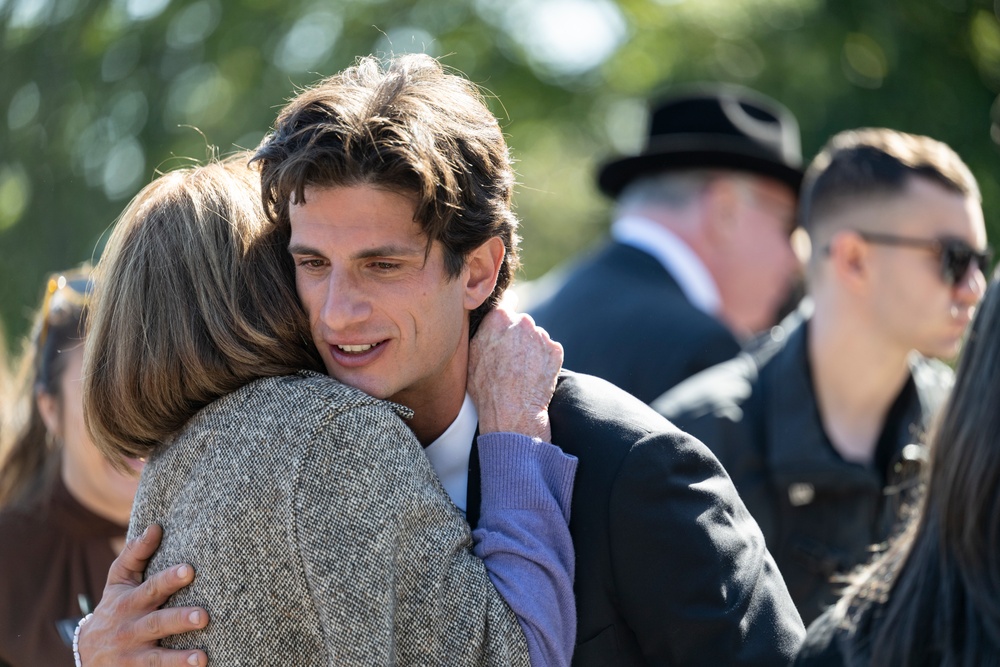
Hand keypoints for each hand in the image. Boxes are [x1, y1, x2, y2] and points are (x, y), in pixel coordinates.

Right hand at [78, 524, 209, 665]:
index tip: (190, 570)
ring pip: (157, 658)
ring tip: (202, 658)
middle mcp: (131, 629)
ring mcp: (133, 655)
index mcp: (130, 602)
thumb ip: (136, 554)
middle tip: (204, 616)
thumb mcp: (119, 581)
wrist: (88, 652)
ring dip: (179, 659)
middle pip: (157, 624)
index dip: (169, 578)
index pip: (151, 587)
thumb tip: (156, 526)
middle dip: (179, 619)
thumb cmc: (115, 607)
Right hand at [469, 305, 562, 441]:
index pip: (505, 305)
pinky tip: (534, 376)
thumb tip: (488, 321)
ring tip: (522, 372)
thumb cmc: (486, 387)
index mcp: (498, 317)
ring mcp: (541, 335)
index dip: (505, 319)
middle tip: (511, 359)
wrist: (512, 412)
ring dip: (532, 349)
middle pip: (522, 323)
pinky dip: (545, 361)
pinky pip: (549, 351)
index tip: (505, 331)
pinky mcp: (555, 350)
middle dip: (519, 336)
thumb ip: (482, 331)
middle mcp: (521, 321)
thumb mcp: (471, 355)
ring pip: (536, 337)